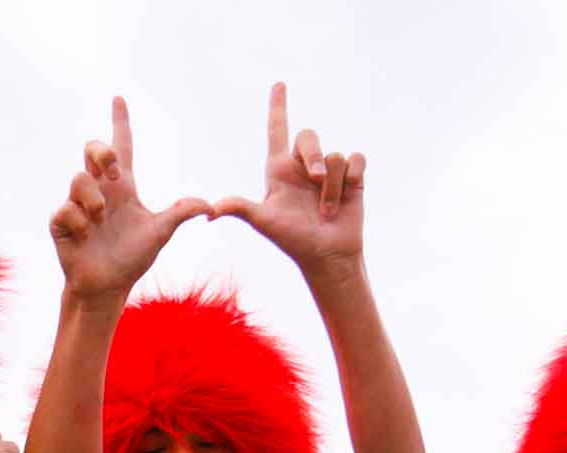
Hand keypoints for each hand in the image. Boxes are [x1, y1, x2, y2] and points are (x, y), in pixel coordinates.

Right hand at [50, 97, 211, 302]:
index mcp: (123, 188)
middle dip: (101, 150)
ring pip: (78, 178)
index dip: (120, 122)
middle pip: (93, 149)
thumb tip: (208, 206)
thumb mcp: (160, 233)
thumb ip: (180, 214)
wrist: (107, 286)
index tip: (119, 99)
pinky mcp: (60, 222)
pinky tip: (85, 237)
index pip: (122, 146)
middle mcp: (99, 191)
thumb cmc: (132, 258)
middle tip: (114, 172)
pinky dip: (79, 223)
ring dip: (93, 199)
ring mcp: (77, 205)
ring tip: (99, 220)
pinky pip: (66, 209)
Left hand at [209, 83, 365, 278]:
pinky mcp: (352, 176)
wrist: (325, 255)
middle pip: (309, 136)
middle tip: (315, 180)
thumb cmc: (292, 240)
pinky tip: (347, 196)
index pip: (277, 130)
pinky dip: (351, 180)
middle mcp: (303, 165)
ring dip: (331, 187)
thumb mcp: (264, 223)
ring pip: (335, 156)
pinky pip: (356, 159)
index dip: (278, 107)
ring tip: (326, 209)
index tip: (278, 84)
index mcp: (279, 169)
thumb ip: (240, 209)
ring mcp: (329, 170)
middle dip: (313, 156)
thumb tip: (210, 212)